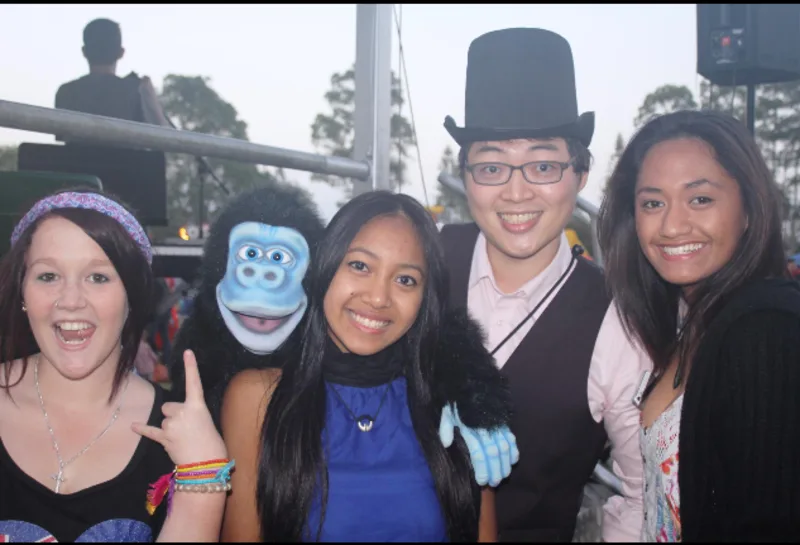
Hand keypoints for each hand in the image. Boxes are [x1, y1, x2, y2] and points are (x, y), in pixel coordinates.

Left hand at [132, 349, 226, 464]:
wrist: (206, 465)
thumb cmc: (212, 445)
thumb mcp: (207, 423)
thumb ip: (193, 415)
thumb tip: (180, 420)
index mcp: (198, 406)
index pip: (194, 382)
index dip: (191, 366)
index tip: (188, 352)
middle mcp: (183, 411)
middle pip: (170, 406)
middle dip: (175, 414)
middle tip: (187, 428)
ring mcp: (171, 425)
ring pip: (164, 419)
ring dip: (170, 427)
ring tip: (182, 439)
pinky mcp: (164, 438)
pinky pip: (150, 431)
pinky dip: (142, 429)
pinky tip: (133, 426)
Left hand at [439, 404, 519, 486]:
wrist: (471, 381)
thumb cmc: (458, 400)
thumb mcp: (447, 411)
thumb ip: (446, 427)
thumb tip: (446, 444)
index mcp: (470, 429)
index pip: (478, 454)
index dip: (482, 470)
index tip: (482, 481)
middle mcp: (485, 429)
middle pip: (493, 454)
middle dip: (495, 471)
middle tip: (494, 483)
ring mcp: (496, 425)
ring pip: (504, 448)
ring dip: (505, 464)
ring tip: (504, 476)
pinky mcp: (503, 421)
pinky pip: (511, 437)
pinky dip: (514, 449)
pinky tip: (513, 460)